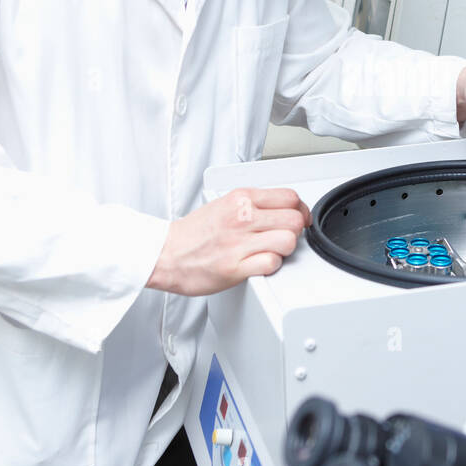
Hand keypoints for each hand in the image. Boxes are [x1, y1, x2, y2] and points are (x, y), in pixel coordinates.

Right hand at [146, 187, 310, 295]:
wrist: (164, 254)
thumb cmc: (193, 233)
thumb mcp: (224, 204)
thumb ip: (253, 204)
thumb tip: (282, 207)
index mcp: (241, 198)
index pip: (290, 197)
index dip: (300, 210)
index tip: (297, 218)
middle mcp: (242, 217)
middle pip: (294, 219)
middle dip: (295, 230)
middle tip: (284, 236)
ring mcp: (239, 242)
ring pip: (288, 241)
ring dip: (285, 249)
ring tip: (272, 250)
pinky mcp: (235, 267)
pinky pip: (272, 263)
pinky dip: (272, 265)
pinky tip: (262, 263)